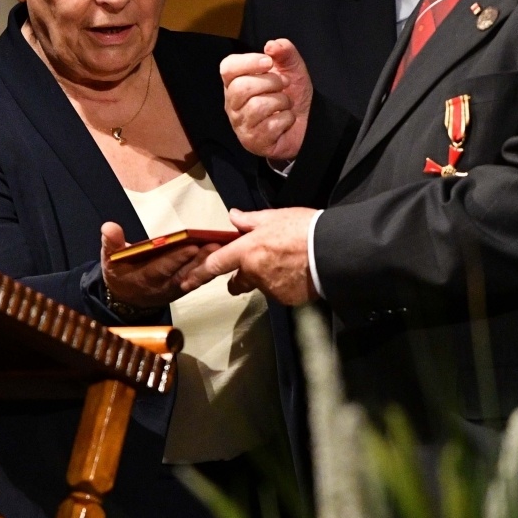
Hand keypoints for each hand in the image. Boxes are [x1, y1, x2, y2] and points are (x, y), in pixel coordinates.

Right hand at [100, 222, 216, 311]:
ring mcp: (176, 287)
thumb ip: (111, 244)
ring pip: (195, 276)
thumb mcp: (110, 260)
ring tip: (221, 246)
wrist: (126, 297)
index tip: (190, 246)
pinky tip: (221, 254)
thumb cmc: (119, 273)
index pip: (162, 268)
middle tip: (215, 244)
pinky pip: (199, 277)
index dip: (176, 259)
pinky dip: (210, 266)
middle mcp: (163, 286)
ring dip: (209, 263)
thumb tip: (109, 227)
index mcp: (144, 278)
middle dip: (200, 259)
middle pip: (184, 273)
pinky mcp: (185, 286)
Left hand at [180, 208, 317, 306]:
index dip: (198, 274)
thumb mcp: (274, 217)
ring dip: (267, 278)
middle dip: (240, 278)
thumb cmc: (302, 229)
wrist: (331, 251)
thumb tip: (233, 217)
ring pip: (261, 285)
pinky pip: (279, 292)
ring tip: (288, 262)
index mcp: (247, 251)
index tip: (185, 282)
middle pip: (238, 281)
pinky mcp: (286, 299)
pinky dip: (284, 285)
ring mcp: (270, 289)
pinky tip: (297, 273)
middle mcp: (254, 273)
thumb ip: (250, 220)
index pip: (215, 264)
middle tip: (255, 266)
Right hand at [221, 39, 312, 162]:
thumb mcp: (292, 68)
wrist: (307, 123)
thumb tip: (271, 45)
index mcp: (235, 83)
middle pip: (241, 87)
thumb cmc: (291, 94)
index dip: (247, 62)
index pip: (227, 68)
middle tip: (283, 85)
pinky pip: (271, 125)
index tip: (268, 62)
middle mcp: (232, 104)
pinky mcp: (253, 141)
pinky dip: (286, 119)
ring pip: (257, 106)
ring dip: (281, 102)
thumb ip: (284, 52)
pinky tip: (285, 121)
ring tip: (285, 104)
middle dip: (271, 83)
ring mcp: (241, 125)